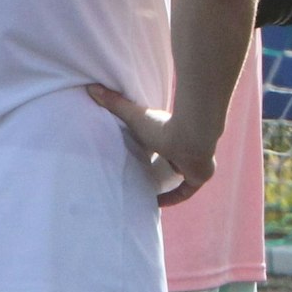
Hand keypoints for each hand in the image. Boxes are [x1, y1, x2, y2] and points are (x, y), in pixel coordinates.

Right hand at [86, 83, 216, 206]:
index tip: (142, 158)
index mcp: (176, 134)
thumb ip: (115, 103)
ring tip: (146, 193)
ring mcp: (197, 162)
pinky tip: (156, 203)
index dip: (155, 152)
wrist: (191, 135)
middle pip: (174, 162)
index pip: (165, 144)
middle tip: (141, 177)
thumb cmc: (163, 125)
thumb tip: (90, 88)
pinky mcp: (200, 176)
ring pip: (183, 176)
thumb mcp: (135, 116)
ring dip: (168, 183)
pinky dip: (173, 198)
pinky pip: (186, 191)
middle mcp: (188, 148)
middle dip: (161, 169)